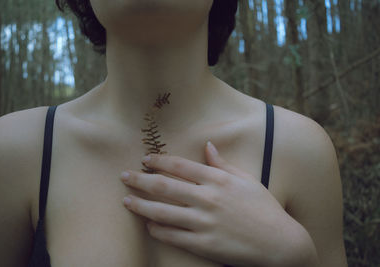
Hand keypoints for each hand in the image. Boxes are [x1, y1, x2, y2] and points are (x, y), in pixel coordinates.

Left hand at [120, 141, 301, 266]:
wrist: (280, 243)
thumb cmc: (264, 208)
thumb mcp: (246, 180)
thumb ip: (223, 164)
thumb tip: (208, 145)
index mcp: (218, 180)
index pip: (181, 165)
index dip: (159, 160)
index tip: (145, 159)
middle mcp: (208, 198)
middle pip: (165, 186)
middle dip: (140, 179)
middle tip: (124, 176)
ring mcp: (205, 222)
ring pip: (163, 212)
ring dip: (141, 205)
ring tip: (126, 200)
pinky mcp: (204, 244)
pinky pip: (173, 236)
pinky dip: (157, 230)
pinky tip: (148, 225)